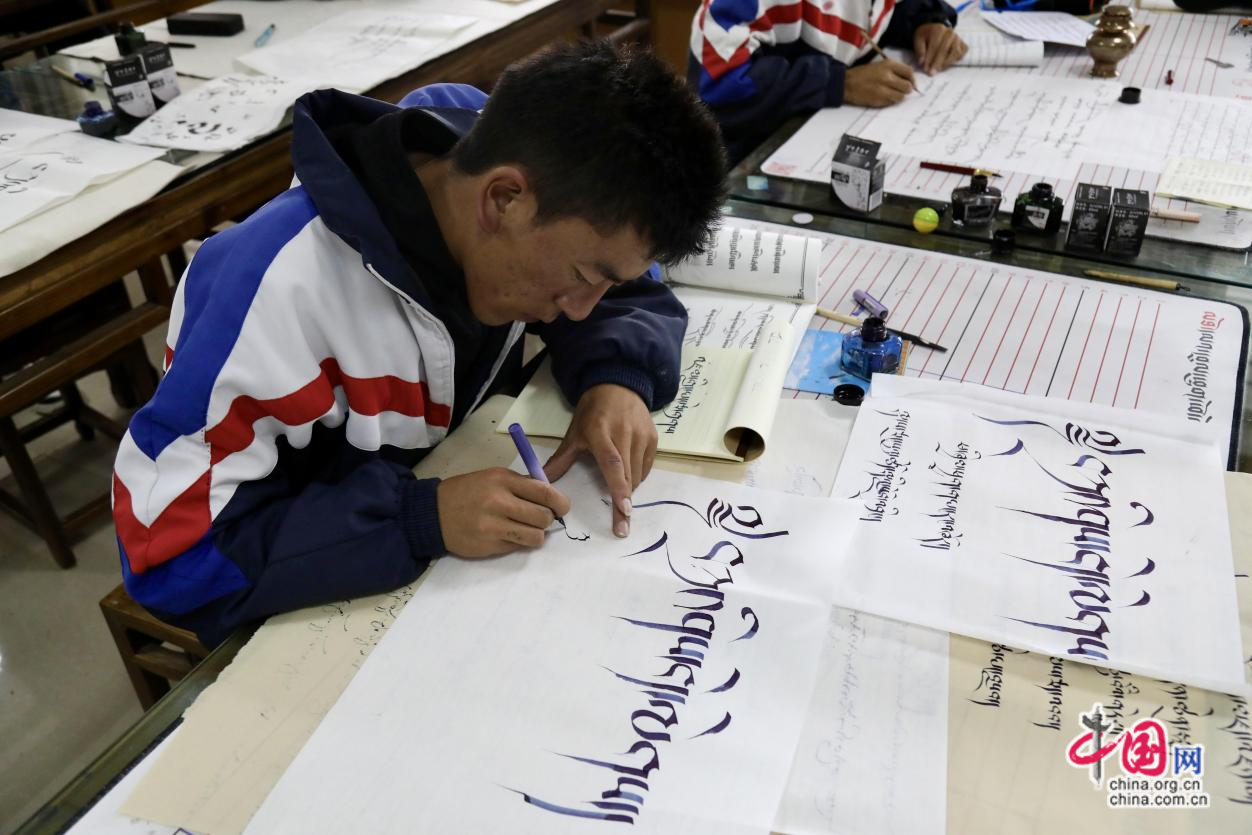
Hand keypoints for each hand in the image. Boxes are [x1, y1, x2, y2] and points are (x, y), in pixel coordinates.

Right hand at [437, 468, 569, 557]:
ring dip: (536, 534)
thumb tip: (551, 497)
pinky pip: (518, 547)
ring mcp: (493, 526)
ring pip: (536, 536)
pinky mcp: (489, 546)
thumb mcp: (492, 477)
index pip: (545, 492)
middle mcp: (499, 502)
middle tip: (539, 518)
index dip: (560, 502)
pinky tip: (506, 535)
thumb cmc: (467, 492)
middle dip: (548, 519)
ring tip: (525, 529)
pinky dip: (518, 542)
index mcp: (502, 480)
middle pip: (544, 517)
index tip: (562, 507)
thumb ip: (520, 485)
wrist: (432, 513)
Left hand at [544, 383, 656, 538]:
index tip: (624, 512)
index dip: (619, 490)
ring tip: (620, 494)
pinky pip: (646, 467)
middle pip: (628, 476)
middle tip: (623, 528)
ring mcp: (642, 435)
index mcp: (601, 433)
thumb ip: (560, 460)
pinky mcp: (653, 438)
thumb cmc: (592, 412)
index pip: (612, 465)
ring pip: (638, 474)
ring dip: (629, 489)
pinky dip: (638, 477)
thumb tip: (540, 483)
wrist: (617, 384)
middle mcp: (624, 434)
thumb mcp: (574, 433)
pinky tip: (629, 475)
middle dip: (625, 504)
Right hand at [844, 60, 915, 107]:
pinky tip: (883, 97)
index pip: (909, 72)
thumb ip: (894, 71)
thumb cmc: (862, 74)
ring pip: (901, 97)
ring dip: (898, 97)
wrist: (845, 84)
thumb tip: (908, 80)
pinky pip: (891, 102)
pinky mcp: (879, 100)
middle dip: (906, 89)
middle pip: (908, 86)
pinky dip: (890, 101)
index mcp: (888, 65)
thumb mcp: (879, 65)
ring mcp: (883, 89)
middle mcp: (888, 76)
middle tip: (900, 90)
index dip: (912, 79)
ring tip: (891, 94)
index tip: (911, 83)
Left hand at [913, 23, 966, 74]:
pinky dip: (956, 60)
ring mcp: (957, 38)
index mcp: (938, 29)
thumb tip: (921, 62)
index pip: (934, 46)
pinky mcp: (962, 43)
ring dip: (947, 63)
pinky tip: (947, 64)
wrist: (934, 30)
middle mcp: (950, 32)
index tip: (925, 69)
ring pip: (955, 52)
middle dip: (937, 63)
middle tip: (931, 73)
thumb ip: (919, 50)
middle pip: (945, 50)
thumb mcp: (918, 39)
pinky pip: (962, 53)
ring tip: (938, 70)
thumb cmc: (926, 36)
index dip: (930, 59)